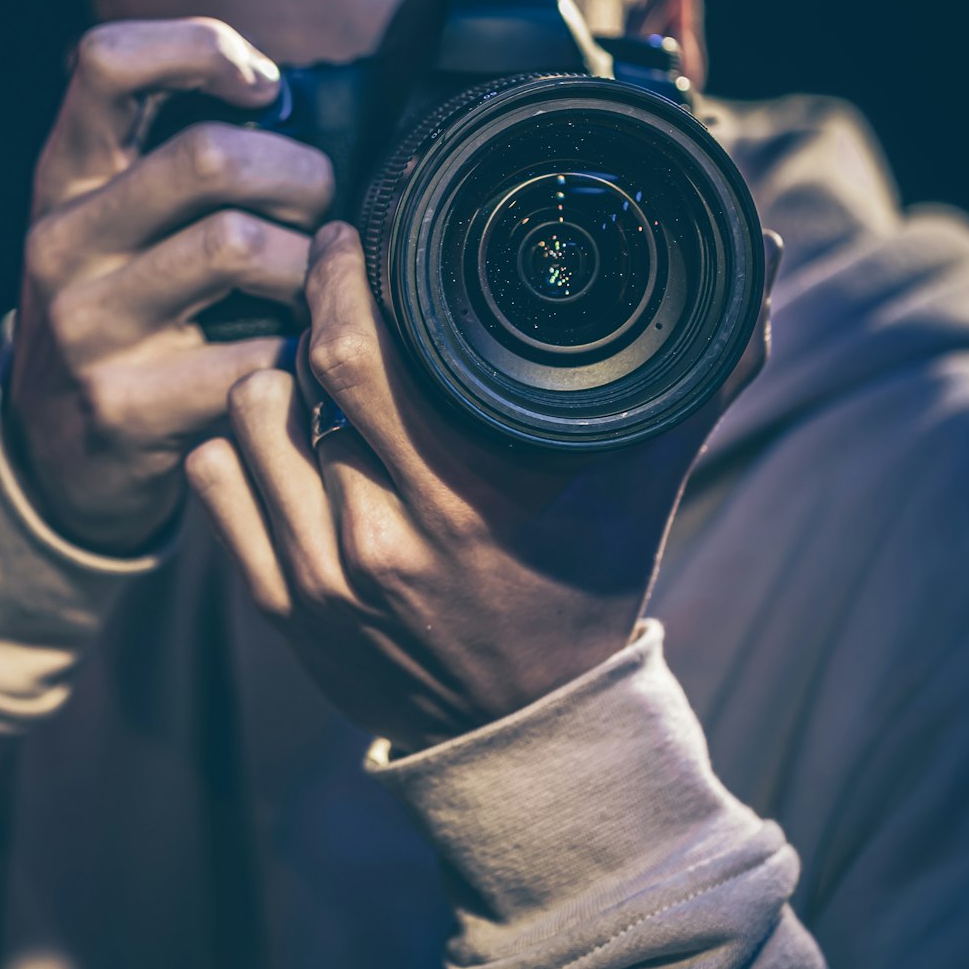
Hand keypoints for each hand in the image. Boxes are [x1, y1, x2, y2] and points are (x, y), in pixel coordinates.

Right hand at [4, 19, 333, 554]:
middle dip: (300, 172)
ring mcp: (85, 328)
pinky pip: (257, 354)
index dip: (199, 48)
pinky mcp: (123, 407)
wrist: (58, 456)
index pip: (106, 63)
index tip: (264, 87)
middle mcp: (61, 243)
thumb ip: (178, 159)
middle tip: (324, 205)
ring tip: (317, 282)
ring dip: (310, 264)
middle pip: (207, 156)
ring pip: (239, 247)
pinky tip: (305, 355)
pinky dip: (303, 351)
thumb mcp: (117, 226)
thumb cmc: (125, 313)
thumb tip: (292, 99)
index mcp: (63, 179)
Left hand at [187, 221, 780, 751]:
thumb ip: (696, 376)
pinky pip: (211, 487)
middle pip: (288, 379)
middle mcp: (378, 541)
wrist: (526, 733)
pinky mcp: (277, 610)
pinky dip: (234, 445)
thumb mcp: (644, 487)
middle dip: (300, 309)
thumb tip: (756, 265)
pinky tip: (275, 433)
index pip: (356, 357)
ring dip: (267, 377)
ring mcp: (317, 582)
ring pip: (240, 424)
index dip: (337, 277)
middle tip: (320, 274)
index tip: (344, 235)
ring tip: (304, 360)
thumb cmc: (584, 587)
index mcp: (464, 501)